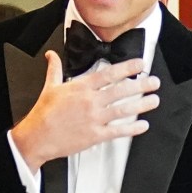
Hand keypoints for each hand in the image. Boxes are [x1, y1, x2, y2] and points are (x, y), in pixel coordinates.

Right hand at [10, 50, 160, 172]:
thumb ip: (55, 69)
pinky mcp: (95, 135)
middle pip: (121, 91)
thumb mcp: (50, 87)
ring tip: (154, 100)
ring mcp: (94, 118)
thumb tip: (52, 55)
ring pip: (123, 110)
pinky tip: (143, 125)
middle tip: (154, 82)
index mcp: (81, 88)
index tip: (140, 64)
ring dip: (142, 105)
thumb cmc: (44, 113)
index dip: (127, 68)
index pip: (109, 74)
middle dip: (141, 85)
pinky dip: (132, 129)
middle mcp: (90, 102)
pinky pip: (118, 131)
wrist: (37, 136)